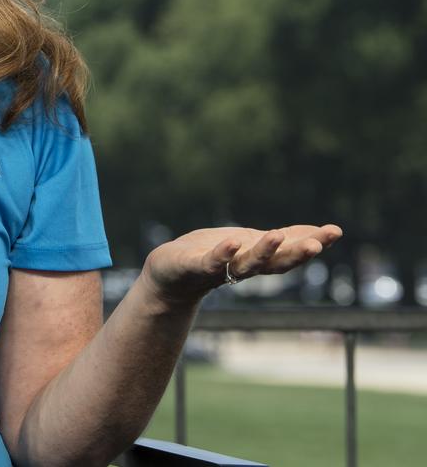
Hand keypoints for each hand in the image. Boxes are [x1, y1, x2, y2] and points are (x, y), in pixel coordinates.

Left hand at [141, 223, 343, 305]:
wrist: (171, 275)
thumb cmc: (214, 256)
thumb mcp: (252, 244)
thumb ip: (283, 241)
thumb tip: (320, 233)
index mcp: (259, 259)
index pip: (290, 251)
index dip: (312, 242)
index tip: (335, 231)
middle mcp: (245, 267)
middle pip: (275, 263)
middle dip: (296, 254)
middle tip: (318, 244)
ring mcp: (221, 269)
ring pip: (246, 264)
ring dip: (263, 252)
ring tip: (277, 236)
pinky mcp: (195, 267)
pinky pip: (211, 262)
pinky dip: (222, 254)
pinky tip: (231, 243)